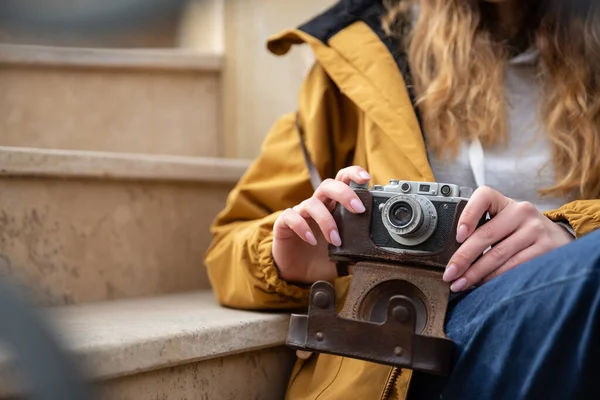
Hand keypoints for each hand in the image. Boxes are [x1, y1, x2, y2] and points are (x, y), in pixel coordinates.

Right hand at [272, 166, 370, 282]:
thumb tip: (375, 261)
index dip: (353, 174)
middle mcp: (317, 206)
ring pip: (312, 203)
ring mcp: (300, 213)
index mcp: (332, 207)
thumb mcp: (342, 258)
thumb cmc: (319, 259)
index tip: (366, 179)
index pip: (342, 181)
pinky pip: (291, 217)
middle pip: (328, 185)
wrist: (294, 273)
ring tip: (335, 240)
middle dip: (344, 193)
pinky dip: (303, 227)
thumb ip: (357, 255)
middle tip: (358, 209)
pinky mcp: (284, 224)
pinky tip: (311, 240)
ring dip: (326, 220)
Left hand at [443, 186, 574, 291]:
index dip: (468, 215)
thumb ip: (482, 230)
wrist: (559, 239)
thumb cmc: (520, 232)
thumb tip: (452, 256)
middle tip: (449, 274)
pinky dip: (495, 278)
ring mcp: (535, 230)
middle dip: (463, 258)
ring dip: (475, 273)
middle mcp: (521, 212)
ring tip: (460, 284)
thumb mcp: (503, 223)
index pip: (484, 197)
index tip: (457, 236)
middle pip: (485, 234)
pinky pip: (514, 267)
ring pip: (498, 255)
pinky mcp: (546, 249)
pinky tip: (483, 285)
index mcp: (505, 202)